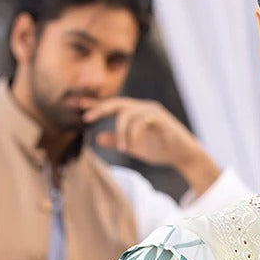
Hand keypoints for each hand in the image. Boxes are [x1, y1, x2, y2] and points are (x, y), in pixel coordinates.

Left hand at [82, 97, 219, 194]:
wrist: (184, 156)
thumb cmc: (161, 150)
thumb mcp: (133, 147)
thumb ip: (117, 141)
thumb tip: (97, 138)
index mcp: (135, 112)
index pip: (112, 106)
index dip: (95, 104)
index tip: (76, 105)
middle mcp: (143, 107)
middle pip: (117, 103)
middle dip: (99, 109)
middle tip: (86, 119)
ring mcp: (152, 111)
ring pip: (128, 114)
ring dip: (121, 132)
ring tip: (122, 148)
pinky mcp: (161, 119)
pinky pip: (142, 122)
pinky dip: (135, 135)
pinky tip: (135, 147)